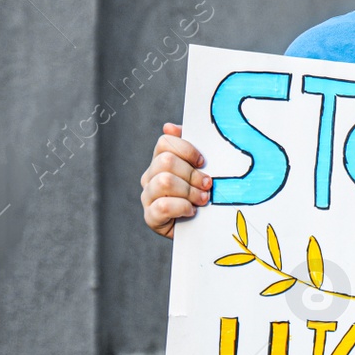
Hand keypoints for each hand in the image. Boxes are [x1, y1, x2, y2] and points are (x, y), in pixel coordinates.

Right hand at [141, 122, 211, 238]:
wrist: (201, 227)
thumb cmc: (200, 194)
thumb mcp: (199, 169)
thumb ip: (188, 146)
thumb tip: (169, 127)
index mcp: (160, 161)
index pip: (165, 143)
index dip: (187, 150)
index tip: (203, 162)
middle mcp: (150, 177)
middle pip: (166, 162)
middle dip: (191, 173)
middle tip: (207, 184)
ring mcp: (148, 197)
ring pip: (164, 182)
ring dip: (190, 191)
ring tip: (202, 199)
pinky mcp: (151, 217)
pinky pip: (163, 206)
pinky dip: (182, 207)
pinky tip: (191, 211)